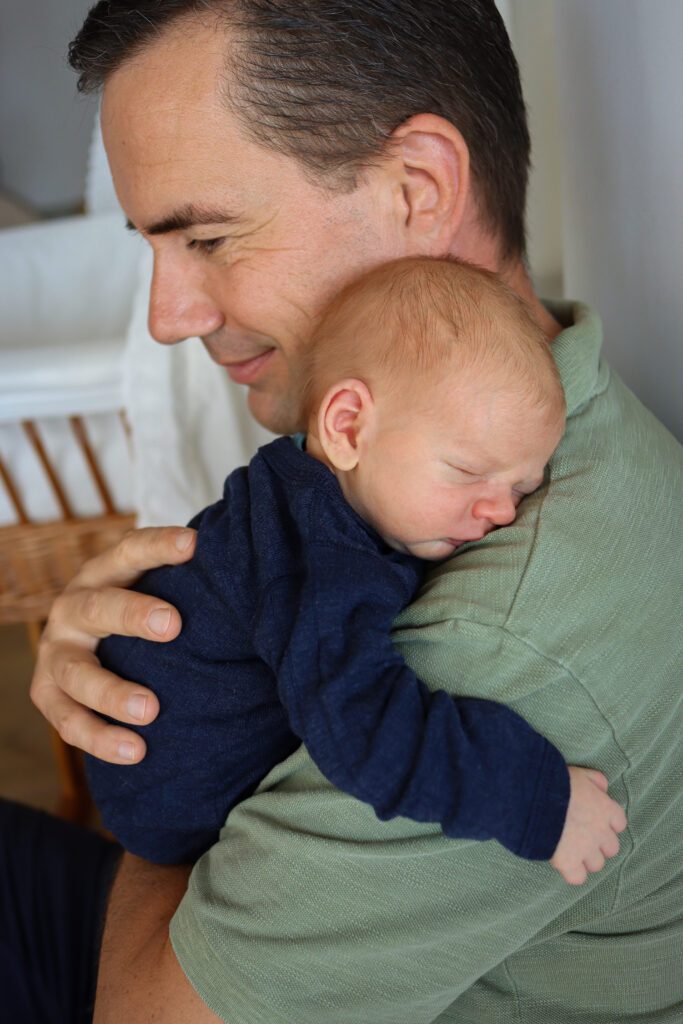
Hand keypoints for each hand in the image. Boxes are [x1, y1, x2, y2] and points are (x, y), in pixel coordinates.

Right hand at [30, 526, 195, 763]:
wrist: (89, 644)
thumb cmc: (142, 613)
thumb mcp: (156, 589)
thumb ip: (188, 584)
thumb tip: (252, 579)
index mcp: (103, 574)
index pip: (129, 552)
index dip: (158, 546)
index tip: (193, 545)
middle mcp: (73, 608)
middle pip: (98, 607)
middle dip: (132, 616)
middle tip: (172, 626)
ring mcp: (56, 653)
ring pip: (76, 673)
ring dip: (111, 692)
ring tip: (150, 710)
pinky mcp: (46, 694)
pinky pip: (68, 722)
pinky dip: (100, 739)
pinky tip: (136, 751)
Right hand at [550, 766, 626, 884]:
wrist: (533, 797)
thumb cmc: (554, 781)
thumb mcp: (579, 773)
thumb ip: (595, 780)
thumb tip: (604, 788)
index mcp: (605, 808)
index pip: (618, 823)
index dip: (606, 824)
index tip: (594, 821)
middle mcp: (600, 831)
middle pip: (611, 848)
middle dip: (598, 844)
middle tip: (582, 837)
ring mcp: (586, 849)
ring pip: (597, 864)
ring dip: (586, 859)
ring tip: (570, 850)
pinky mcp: (568, 862)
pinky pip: (578, 878)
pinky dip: (571, 873)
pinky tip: (562, 863)